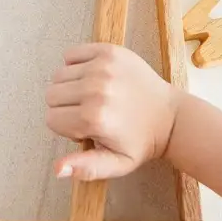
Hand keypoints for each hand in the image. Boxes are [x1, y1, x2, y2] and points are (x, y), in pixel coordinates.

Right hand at [46, 43, 179, 179]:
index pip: (51, 119)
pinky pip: (71, 54)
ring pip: (59, 75)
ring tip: (93, 96)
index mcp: (93, 118)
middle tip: (88, 113)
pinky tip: (92, 78)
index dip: (66, 127)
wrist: (170, 117)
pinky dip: (76, 65)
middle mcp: (95, 89)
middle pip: (51, 95)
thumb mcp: (115, 164)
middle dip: (65, 107)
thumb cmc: (140, 142)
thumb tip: (57, 169)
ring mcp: (102, 67)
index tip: (86, 129)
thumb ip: (84, 168)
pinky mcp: (109, 51)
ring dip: (70, 87)